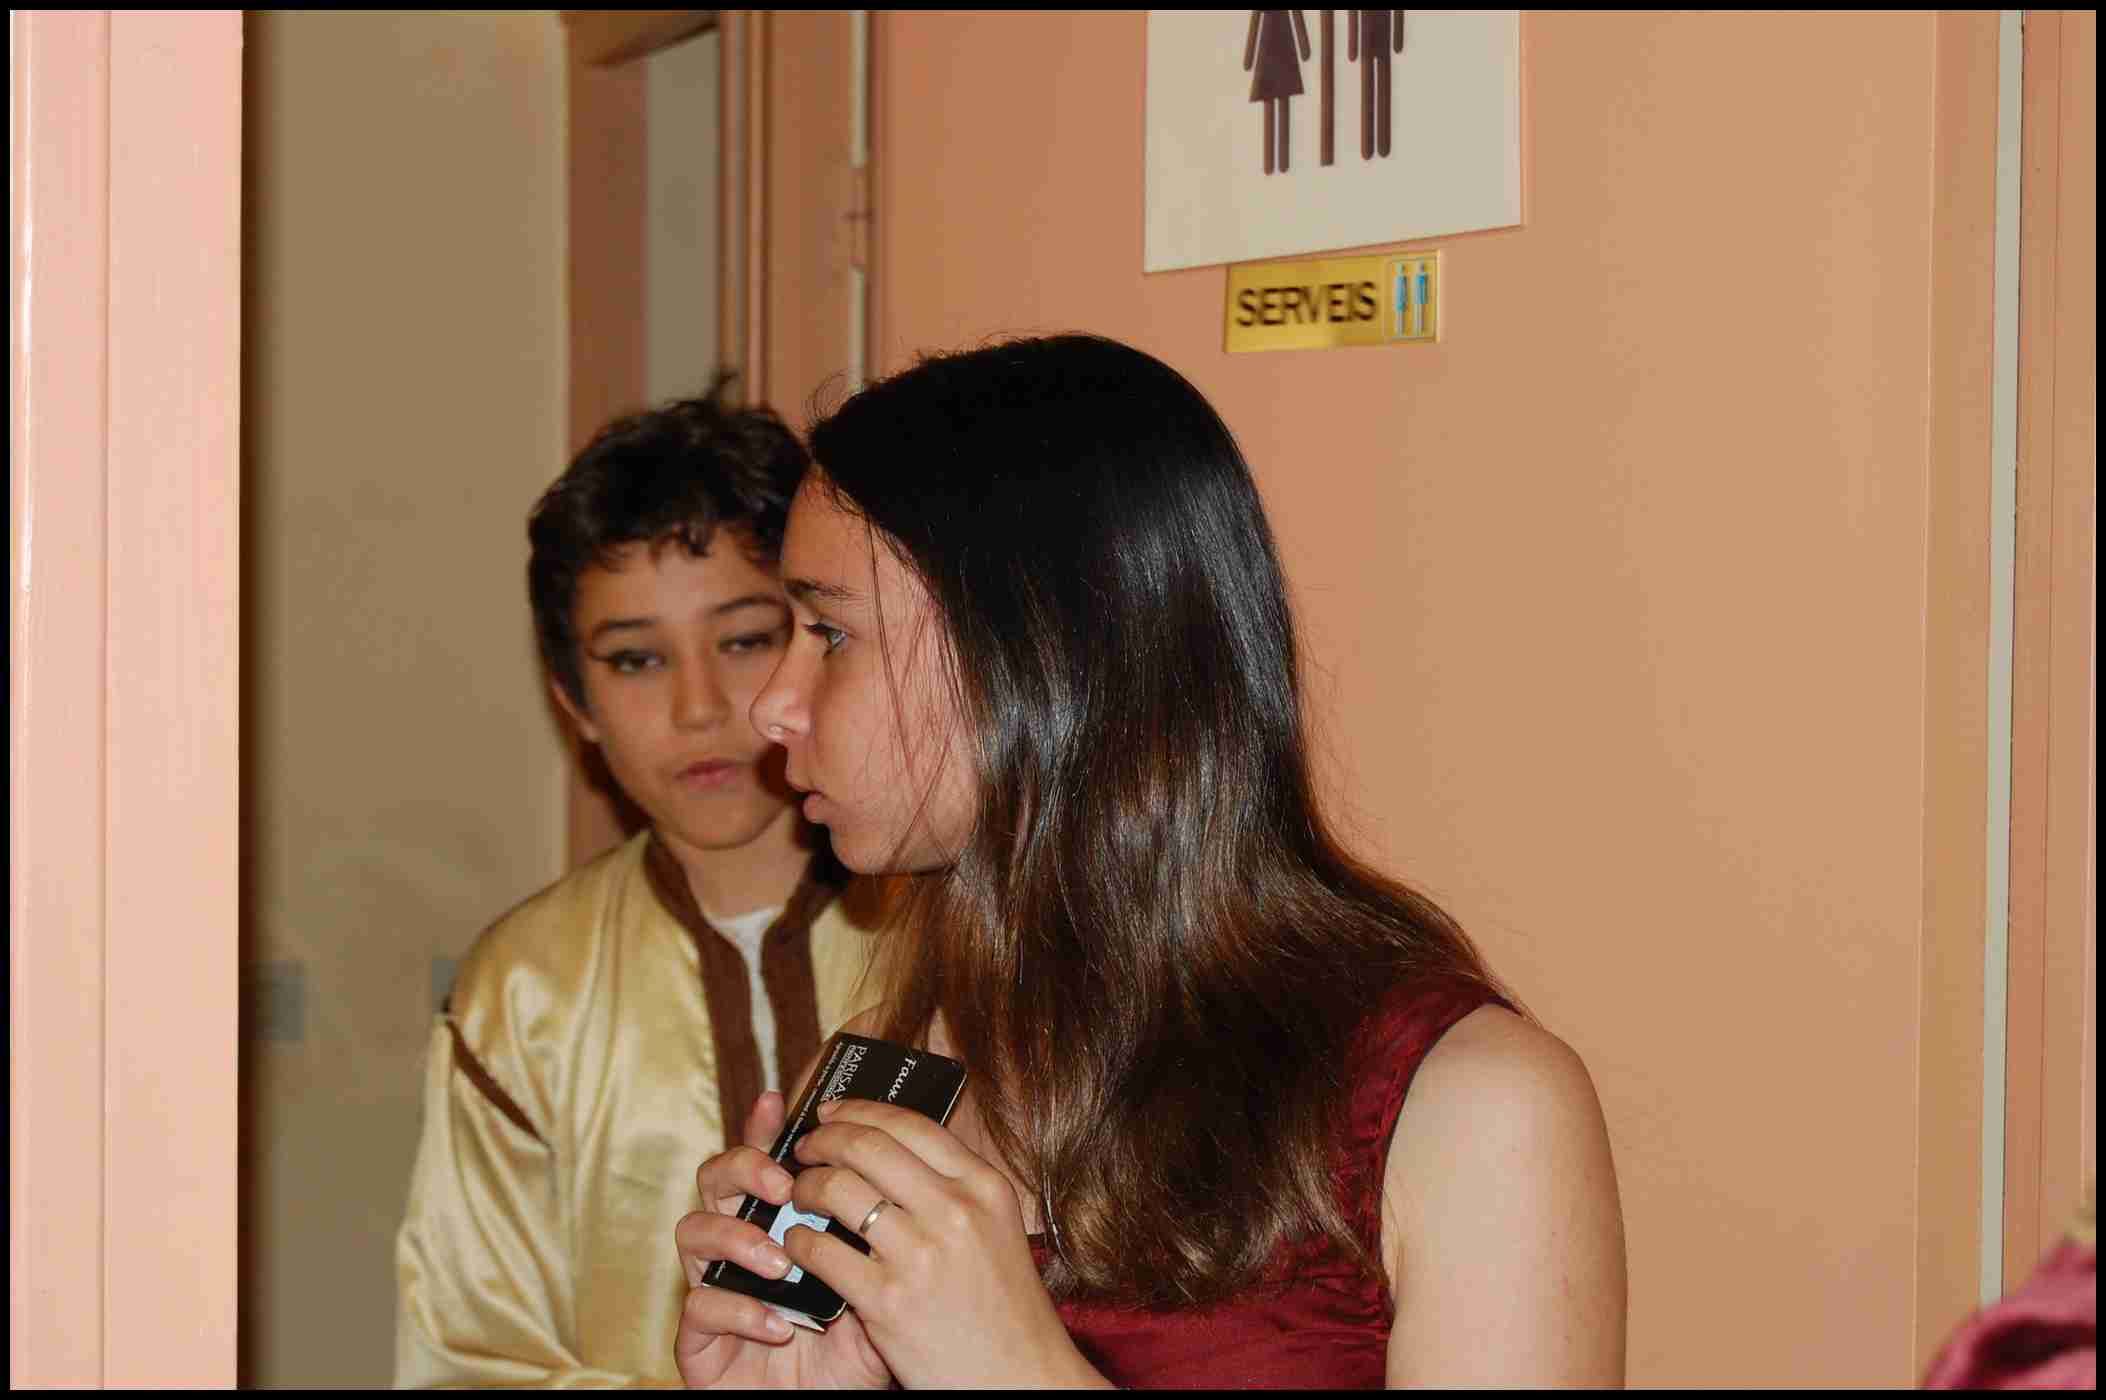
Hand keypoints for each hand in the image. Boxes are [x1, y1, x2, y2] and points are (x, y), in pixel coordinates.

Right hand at [672, 1092, 892, 1388]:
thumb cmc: (859, 1347)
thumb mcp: (886, 1283)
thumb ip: (890, 1232)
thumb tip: (917, 1167)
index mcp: (782, 1218)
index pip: (769, 1156)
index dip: (767, 1125)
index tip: (783, 1101)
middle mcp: (741, 1242)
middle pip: (717, 1176)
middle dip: (746, 1167)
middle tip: (785, 1181)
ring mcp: (715, 1285)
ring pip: (693, 1231)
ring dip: (738, 1237)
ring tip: (781, 1260)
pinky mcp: (699, 1338)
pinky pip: (699, 1306)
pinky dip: (738, 1310)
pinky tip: (777, 1324)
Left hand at [783, 1098, 1108, 1388]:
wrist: (1021, 1379)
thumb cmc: (1006, 1310)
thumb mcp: (996, 1230)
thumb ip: (954, 1189)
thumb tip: (893, 1148)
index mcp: (984, 1187)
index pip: (910, 1124)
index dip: (860, 1110)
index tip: (832, 1111)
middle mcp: (955, 1210)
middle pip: (867, 1146)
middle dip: (823, 1140)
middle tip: (804, 1149)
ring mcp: (920, 1255)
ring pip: (836, 1190)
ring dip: (804, 1188)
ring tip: (797, 1197)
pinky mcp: (887, 1301)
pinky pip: (820, 1252)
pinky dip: (798, 1242)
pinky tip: (797, 1246)